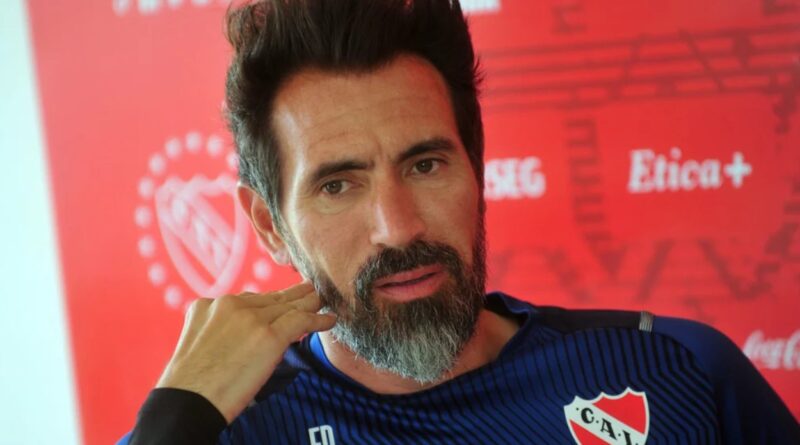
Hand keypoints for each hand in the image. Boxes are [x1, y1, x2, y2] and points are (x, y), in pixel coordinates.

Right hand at [155, 282, 336, 422]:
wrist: (188, 401)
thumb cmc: (190, 385)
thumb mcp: (199, 343)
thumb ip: (220, 330)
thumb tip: (244, 336)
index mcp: (209, 305)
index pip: (250, 300)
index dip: (271, 301)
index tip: (283, 300)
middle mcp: (231, 305)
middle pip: (271, 299)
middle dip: (293, 296)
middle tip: (309, 289)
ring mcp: (251, 319)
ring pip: (288, 306)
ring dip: (308, 304)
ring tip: (322, 301)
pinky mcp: (268, 336)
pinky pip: (301, 321)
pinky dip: (318, 320)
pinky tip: (329, 320)